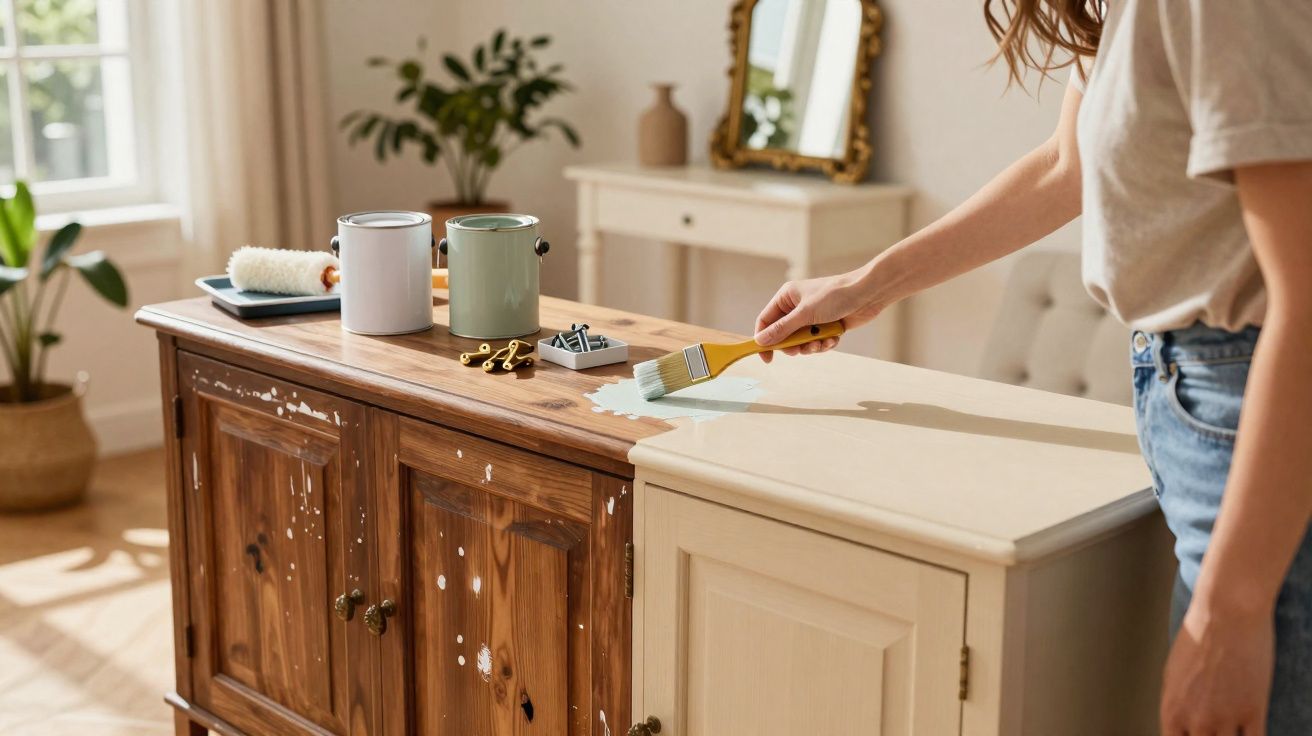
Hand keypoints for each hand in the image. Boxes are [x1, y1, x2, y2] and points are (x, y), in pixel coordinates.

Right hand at [753, 271, 881, 362]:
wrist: (868, 294)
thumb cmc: (835, 296)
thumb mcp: (805, 314)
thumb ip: (782, 329)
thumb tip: (760, 340)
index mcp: (787, 297)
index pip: (766, 320)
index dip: (763, 339)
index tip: (766, 357)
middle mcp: (797, 307)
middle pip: (783, 335)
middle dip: (793, 345)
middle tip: (800, 349)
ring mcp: (812, 317)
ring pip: (801, 342)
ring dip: (810, 346)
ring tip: (821, 342)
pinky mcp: (826, 326)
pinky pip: (817, 342)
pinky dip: (824, 343)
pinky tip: (833, 338)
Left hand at [1160, 602, 1274, 734]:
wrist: (1226, 613)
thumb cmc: (1199, 635)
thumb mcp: (1173, 672)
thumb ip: (1177, 703)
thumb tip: (1182, 722)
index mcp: (1172, 709)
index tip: (1194, 735)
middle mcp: (1196, 719)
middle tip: (1215, 728)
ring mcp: (1225, 718)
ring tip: (1231, 725)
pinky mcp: (1253, 711)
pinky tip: (1250, 732)